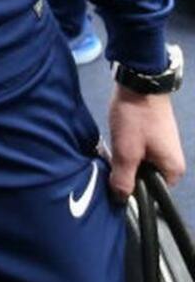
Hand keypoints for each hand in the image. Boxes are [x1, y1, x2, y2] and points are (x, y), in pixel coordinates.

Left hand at [107, 85, 185, 199]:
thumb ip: (124, 178)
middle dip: (125, 171)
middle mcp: (172, 161)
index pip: (152, 193)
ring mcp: (162, 147)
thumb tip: (120, 199)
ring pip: (137, 162)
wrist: (138, 82)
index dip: (132, 189)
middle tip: (110, 160)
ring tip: (111, 147)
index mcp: (172, 170)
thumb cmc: (136, 118)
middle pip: (144, 178)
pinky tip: (114, 138)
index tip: (115, 181)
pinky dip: (123, 146)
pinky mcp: (152, 135)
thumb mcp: (126, 151)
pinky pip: (136, 149)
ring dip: (122, 158)